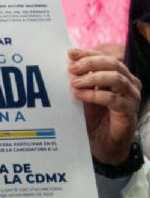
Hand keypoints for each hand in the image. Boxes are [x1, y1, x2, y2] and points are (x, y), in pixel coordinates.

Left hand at [68, 49, 140, 165]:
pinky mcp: (128, 111)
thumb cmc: (94, 119)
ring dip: (93, 78)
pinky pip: (113, 99)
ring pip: (116, 78)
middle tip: (72, 68)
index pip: (105, 58)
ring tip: (74, 83)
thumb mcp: (84, 96)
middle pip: (113, 64)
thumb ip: (79, 81)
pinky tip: (79, 95)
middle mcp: (128, 84)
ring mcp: (131, 97)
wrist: (103, 144)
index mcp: (118, 76)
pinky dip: (94, 95)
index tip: (70, 53)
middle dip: (90, 63)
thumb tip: (66, 65)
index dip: (88, 53)